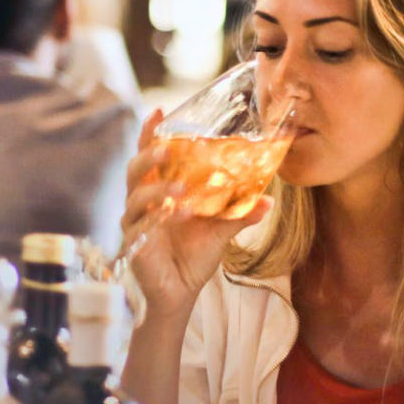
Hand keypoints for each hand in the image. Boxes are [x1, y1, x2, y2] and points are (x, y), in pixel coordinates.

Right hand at [123, 110, 271, 310]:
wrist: (180, 291)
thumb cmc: (194, 255)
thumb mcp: (221, 230)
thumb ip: (240, 214)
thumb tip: (268, 201)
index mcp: (160, 190)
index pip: (151, 156)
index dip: (151, 134)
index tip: (159, 111)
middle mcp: (142, 202)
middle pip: (135, 169)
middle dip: (148, 155)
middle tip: (167, 148)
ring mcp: (135, 222)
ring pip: (136, 196)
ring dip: (157, 190)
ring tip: (180, 191)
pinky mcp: (134, 244)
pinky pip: (141, 226)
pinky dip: (158, 219)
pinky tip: (177, 215)